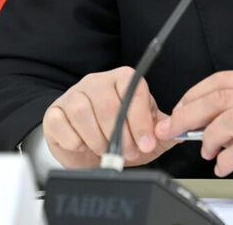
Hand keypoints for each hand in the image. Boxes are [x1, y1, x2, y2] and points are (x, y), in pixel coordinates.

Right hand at [43, 66, 176, 168]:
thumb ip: (162, 131)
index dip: (141, 120)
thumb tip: (178, 131)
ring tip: (106, 150)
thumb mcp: (144, 133)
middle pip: (109, 104)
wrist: (87, 148)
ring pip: (84, 113)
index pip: (133, 89)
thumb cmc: (118, 136)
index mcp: (122, 79)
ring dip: (98, 139)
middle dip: (121, 136)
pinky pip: (62, 124)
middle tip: (128, 153)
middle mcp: (97, 82)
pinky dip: (75, 141)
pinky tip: (83, 145)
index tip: (147, 143)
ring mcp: (73, 95)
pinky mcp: (54, 112)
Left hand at [154, 71, 232, 198]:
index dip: (194, 93)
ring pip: (230, 119)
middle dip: (189, 114)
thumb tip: (201, 121)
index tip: (179, 108)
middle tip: (174, 129)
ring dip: (210, 137)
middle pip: (219, 98)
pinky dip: (226, 160)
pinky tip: (224, 166)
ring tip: (207, 151)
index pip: (222, 80)